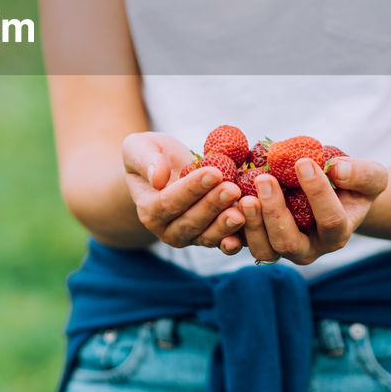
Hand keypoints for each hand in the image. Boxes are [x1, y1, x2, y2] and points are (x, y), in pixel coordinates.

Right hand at [122, 132, 245, 248]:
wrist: (164, 169)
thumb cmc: (150, 154)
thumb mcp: (139, 148)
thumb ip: (145, 161)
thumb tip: (157, 179)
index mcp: (149, 210)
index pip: (170, 202)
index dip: (191, 189)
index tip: (213, 172)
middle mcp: (168, 230)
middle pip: (191, 222)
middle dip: (213, 205)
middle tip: (233, 189)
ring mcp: (191, 237)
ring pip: (208, 236)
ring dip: (226, 224)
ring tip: (243, 208)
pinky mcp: (211, 237)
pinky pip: (224, 242)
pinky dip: (237, 239)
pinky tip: (251, 228)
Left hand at [233, 156, 387, 264]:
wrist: (331, 194)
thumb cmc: (352, 183)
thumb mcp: (369, 176)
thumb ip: (362, 175)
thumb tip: (338, 171)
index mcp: (336, 234)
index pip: (330, 220)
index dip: (318, 193)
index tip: (303, 162)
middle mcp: (308, 248)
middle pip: (289, 243)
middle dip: (275, 212)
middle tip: (264, 179)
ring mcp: (281, 247)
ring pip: (263, 248)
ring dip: (251, 223)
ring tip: (243, 194)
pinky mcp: (258, 240)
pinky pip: (241, 243)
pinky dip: (230, 230)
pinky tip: (224, 207)